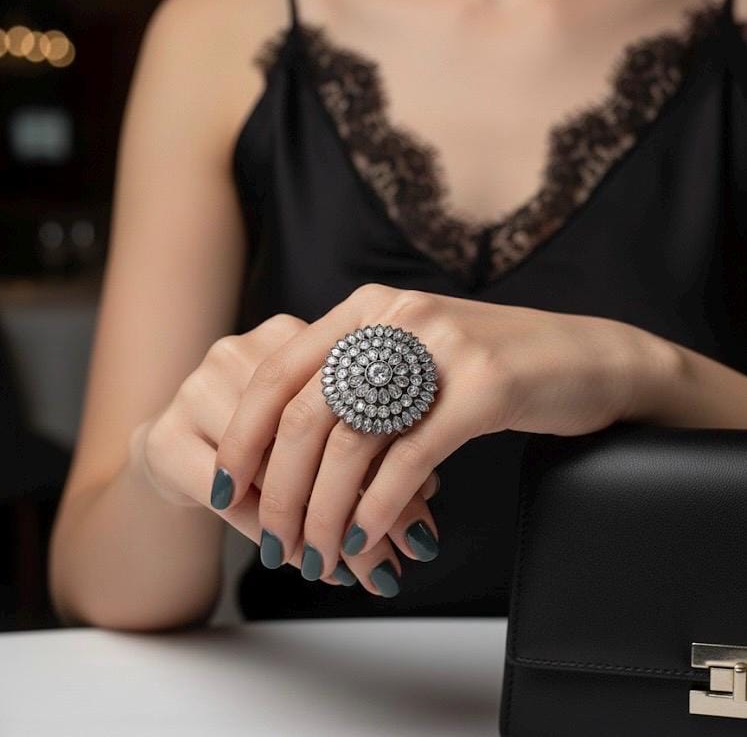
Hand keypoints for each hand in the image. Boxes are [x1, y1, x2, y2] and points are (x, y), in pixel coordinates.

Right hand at [130, 312, 439, 591]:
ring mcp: (197, 386)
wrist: (175, 453)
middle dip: (353, 505)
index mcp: (291, 337)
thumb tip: (430, 501)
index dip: (387, 465)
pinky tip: (285, 554)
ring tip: (345, 571)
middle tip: (387, 563)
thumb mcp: (320, 444)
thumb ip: (373, 458)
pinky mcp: (164, 434)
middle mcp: (241, 350)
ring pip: (268, 466)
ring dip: (309, 523)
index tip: (419, 528)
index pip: (345, 400)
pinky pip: (225, 491)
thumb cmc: (264, 446)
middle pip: (307, 434)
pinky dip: (260, 527)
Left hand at [210, 283, 671, 580]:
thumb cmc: (490, 368)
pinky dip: (378, 508)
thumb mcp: (413, 354)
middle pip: (307, 414)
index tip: (227, 483)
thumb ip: (357, 378)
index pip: (280, 371)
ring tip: (318, 555)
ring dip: (325, 512)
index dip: (244, 433)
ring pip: (353, 444)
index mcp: (368, 308)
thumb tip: (285, 450)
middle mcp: (397, 319)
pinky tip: (366, 538)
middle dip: (280, 489)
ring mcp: (442, 348)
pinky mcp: (485, 386)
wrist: (586, 359)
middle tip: (276, 543)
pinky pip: (409, 460)